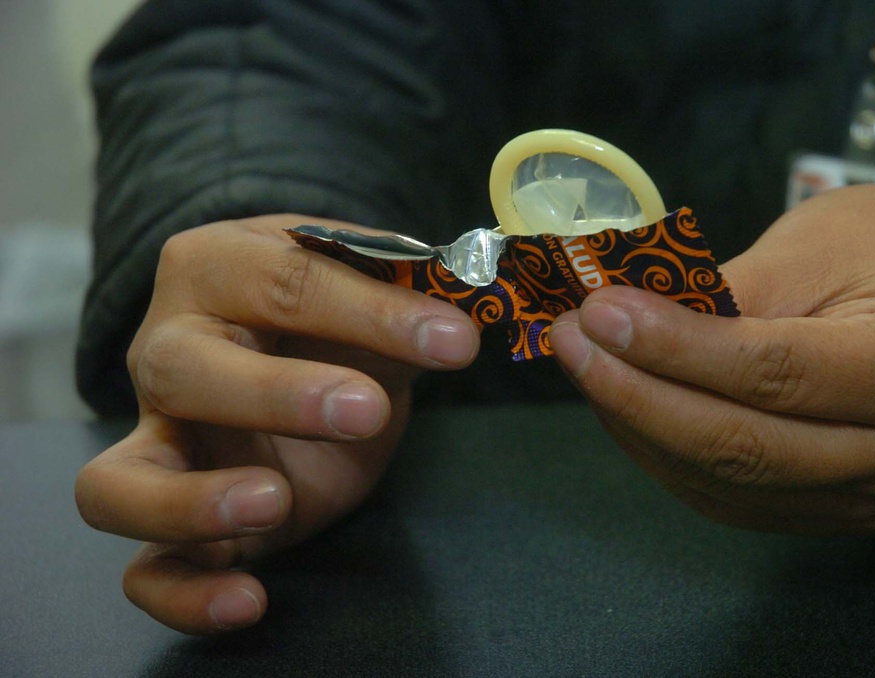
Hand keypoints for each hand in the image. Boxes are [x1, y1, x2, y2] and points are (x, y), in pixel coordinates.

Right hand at [75, 214, 478, 632]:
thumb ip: (408, 292)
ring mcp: (156, 441)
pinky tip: (250, 600)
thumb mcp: (372, 295)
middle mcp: (166, 351)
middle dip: (279, 394)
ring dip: (191, 502)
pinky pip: (146, 570)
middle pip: (186, 371)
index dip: (371, 312)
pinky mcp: (172, 521)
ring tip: (276, 502)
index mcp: (215, 268)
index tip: (452, 341)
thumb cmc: (332, 318)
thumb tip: (461, 315)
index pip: (282, 281)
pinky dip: (185, 596)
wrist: (300, 361)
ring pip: (120, 483)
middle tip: (367, 410)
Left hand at [550, 182, 874, 533]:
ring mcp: (874, 499)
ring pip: (727, 482)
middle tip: (569, 341)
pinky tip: (624, 403)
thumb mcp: (810, 244)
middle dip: (636, 395)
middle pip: (745, 447)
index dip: (675, 349)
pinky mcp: (834, 512)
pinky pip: (729, 497)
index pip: (776, 373)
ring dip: (638, 425)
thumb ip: (721, 295)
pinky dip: (664, 452)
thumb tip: (617, 320)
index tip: (597, 312)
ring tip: (585, 364)